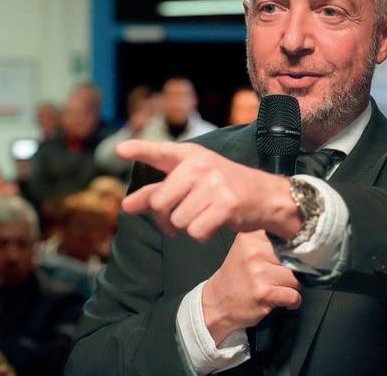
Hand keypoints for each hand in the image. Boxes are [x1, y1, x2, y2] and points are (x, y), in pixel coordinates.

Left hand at [117, 140, 301, 241]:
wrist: (265, 196)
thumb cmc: (222, 189)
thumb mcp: (190, 183)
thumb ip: (157, 192)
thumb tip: (125, 206)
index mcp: (190, 156)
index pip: (160, 152)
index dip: (139, 150)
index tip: (120, 150)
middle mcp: (201, 166)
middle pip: (160, 202)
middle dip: (166, 218)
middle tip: (180, 218)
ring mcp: (214, 184)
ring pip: (177, 221)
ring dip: (187, 227)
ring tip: (204, 216)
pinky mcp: (225, 205)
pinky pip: (195, 232)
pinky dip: (202, 236)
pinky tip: (214, 225)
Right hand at [202, 231, 300, 343]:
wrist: (216, 303)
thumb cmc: (236, 277)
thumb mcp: (246, 249)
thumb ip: (269, 242)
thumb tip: (302, 244)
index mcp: (250, 237)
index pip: (286, 237)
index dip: (293, 249)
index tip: (289, 256)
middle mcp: (253, 251)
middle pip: (294, 258)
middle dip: (293, 270)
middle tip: (279, 277)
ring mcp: (258, 273)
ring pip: (296, 278)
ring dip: (292, 287)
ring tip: (278, 288)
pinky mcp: (264, 293)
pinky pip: (294, 295)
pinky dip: (293, 301)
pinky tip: (281, 300)